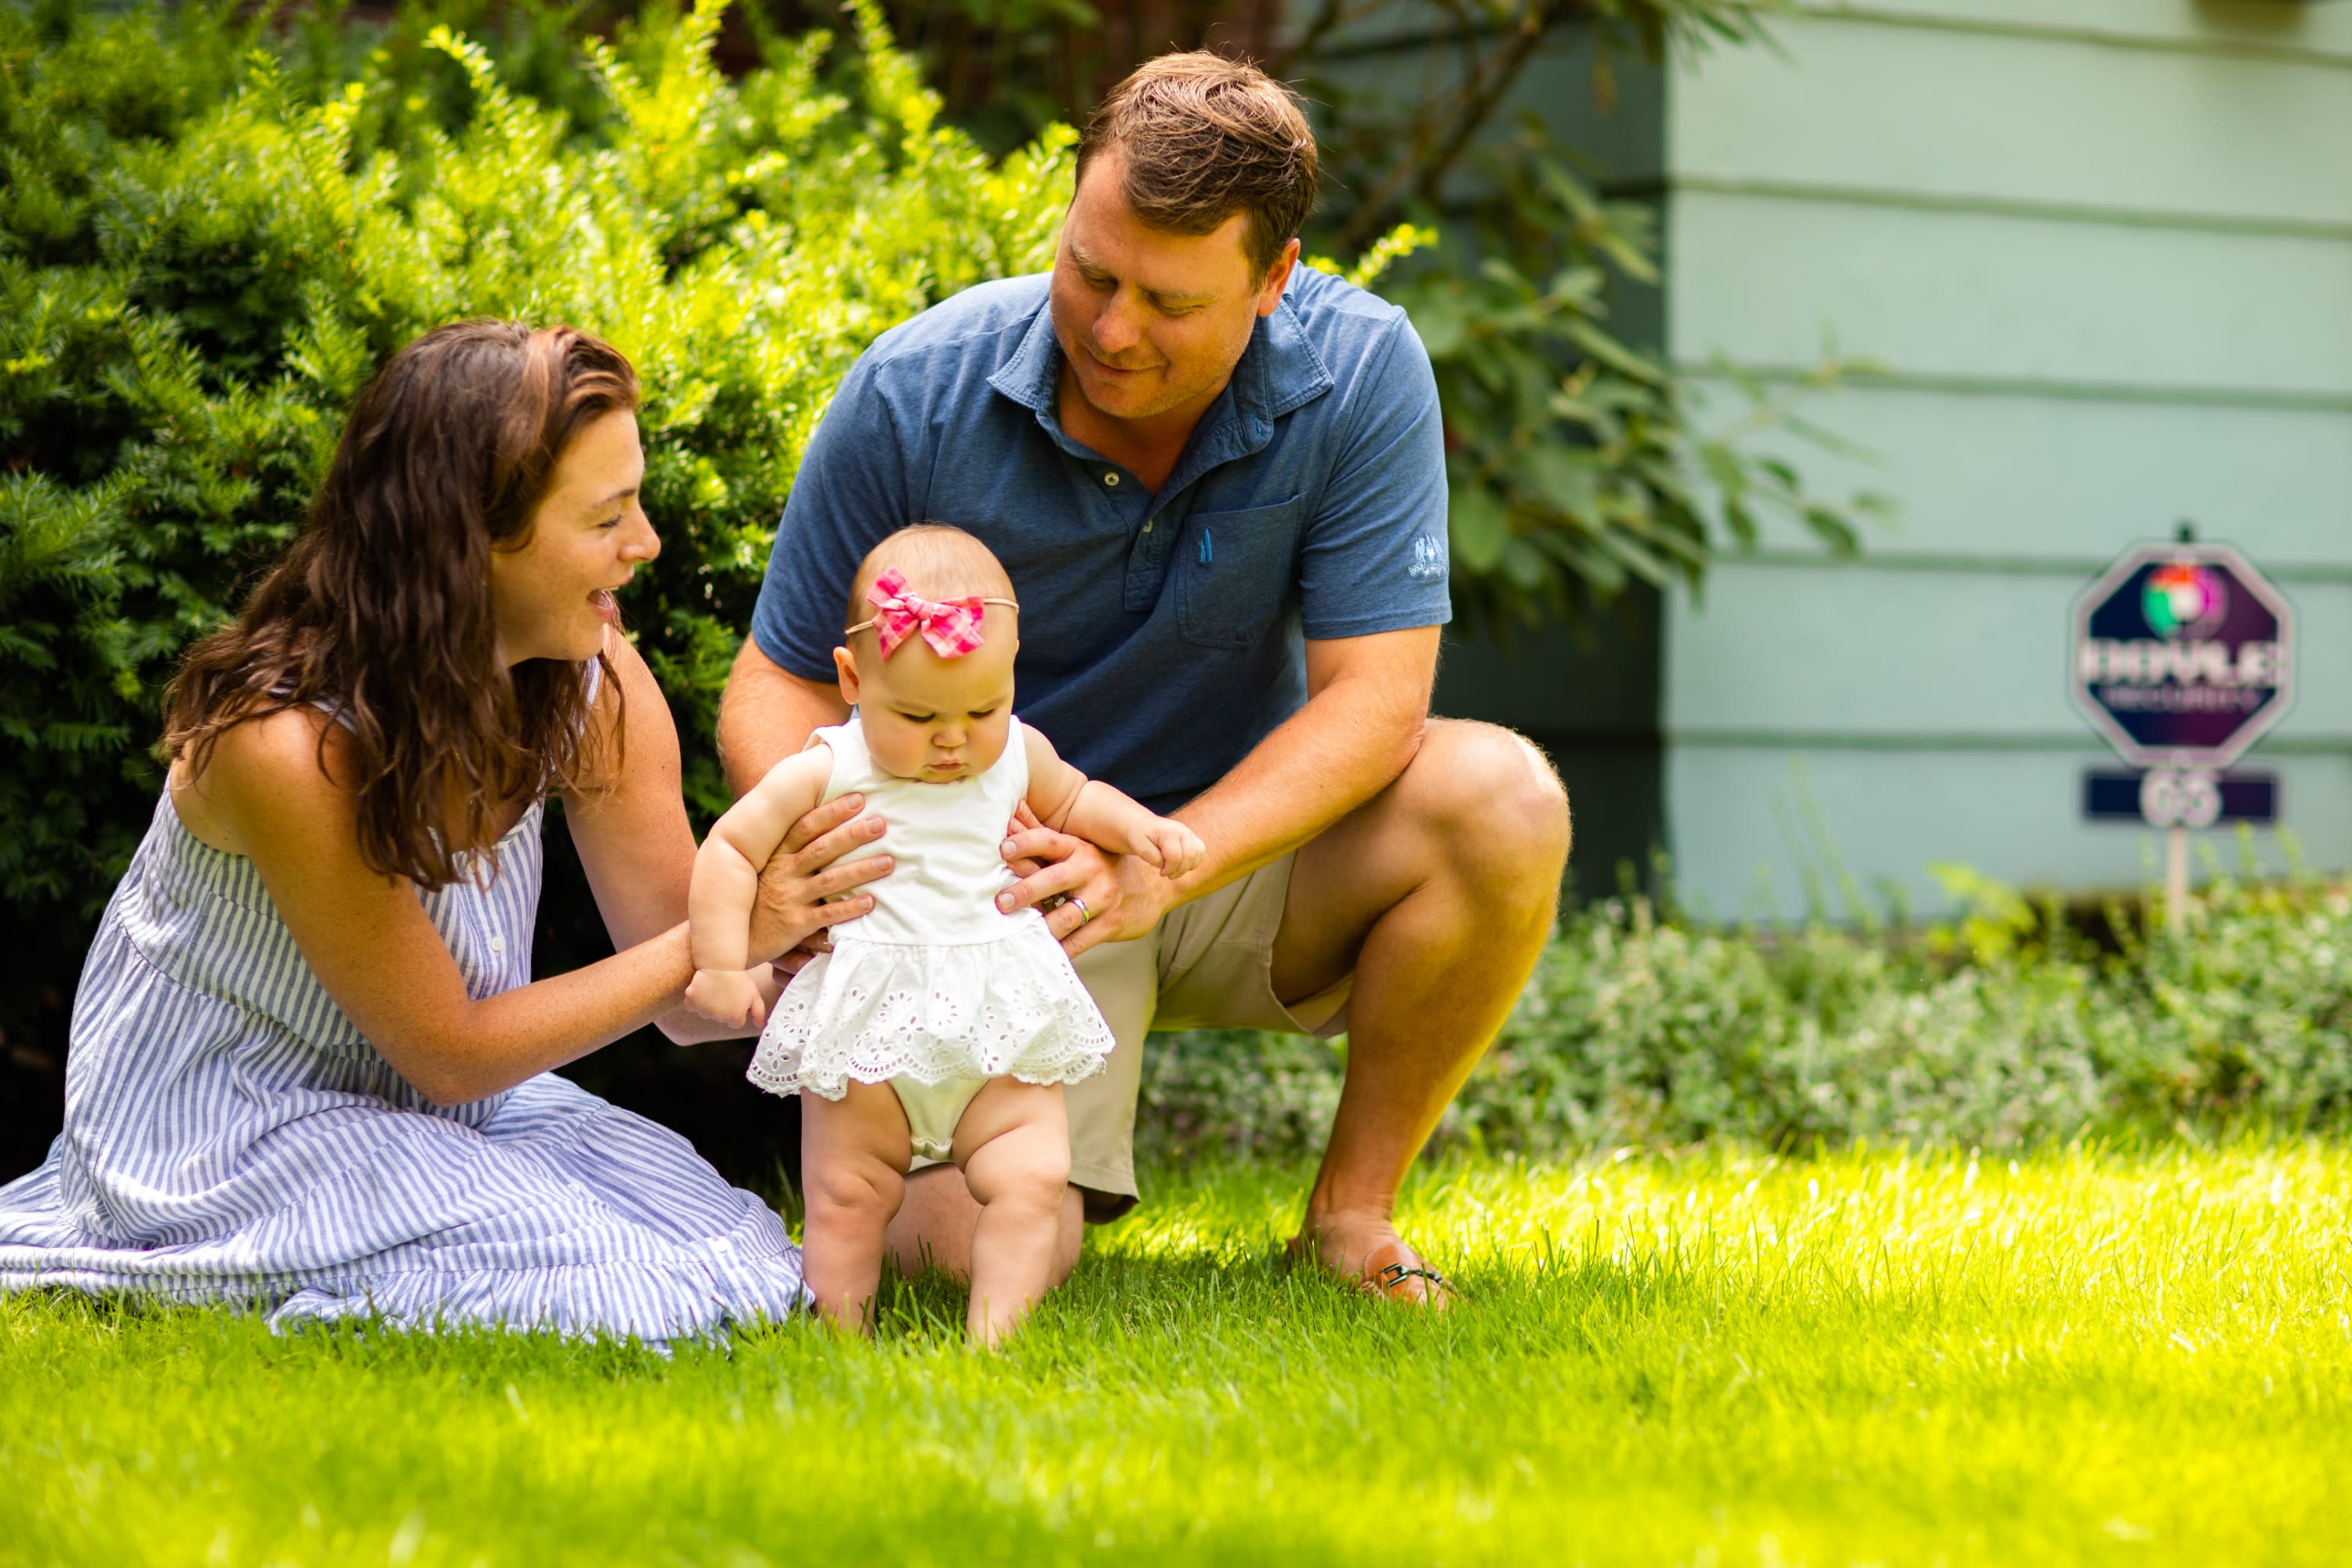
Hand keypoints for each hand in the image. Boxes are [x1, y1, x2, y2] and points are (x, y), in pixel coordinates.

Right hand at [686, 968, 766, 1029]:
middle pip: (720, 1018)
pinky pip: (692, 1006)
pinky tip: (703, 989)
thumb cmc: (738, 978)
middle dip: (723, 1008)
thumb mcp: (754, 995)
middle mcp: (718, 1017)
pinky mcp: (691, 1001)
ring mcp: (703, 1010)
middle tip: (726, 991)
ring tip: (715, 988)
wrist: (721, 963)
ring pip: (705, 1012)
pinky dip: (695, 1000)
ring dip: (709, 1005)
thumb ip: (758, 1012)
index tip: (736, 998)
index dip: (737, 1010)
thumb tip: (759, 1025)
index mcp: (734, 1018)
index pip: (736, 1022)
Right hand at [748, 790, 891, 964]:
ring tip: (888, 862)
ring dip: (861, 870)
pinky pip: (826, 915)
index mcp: (777, 856)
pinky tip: (870, 902)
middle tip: (880, 824)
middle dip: (852, 835)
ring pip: (830, 880)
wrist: (734, 937)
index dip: (831, 812)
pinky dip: (849, 908)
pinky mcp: (794, 924)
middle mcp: (783, 873)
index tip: (857, 799)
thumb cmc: (757, 897)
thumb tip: (820, 821)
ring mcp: (789, 898)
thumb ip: (791, 850)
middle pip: (822, 849)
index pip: (805, 827)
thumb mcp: (767, 868)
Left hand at [998, 804, 1176, 956]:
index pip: (1049, 841)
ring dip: (1040, 928)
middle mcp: (1090, 870)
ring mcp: (1102, 898)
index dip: (1026, 842)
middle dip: (1026, 891)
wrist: (1154, 885)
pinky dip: (1060, 950)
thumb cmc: (1103, 866)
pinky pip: (1080, 941)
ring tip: (1017, 935)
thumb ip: (1043, 837)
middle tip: (1001, 903)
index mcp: (1079, 848)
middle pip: (1054, 879)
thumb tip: (1009, 815)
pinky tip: (1043, 953)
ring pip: (1065, 917)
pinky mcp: (1111, 924)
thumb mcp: (1079, 848)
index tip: (1003, 849)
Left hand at [1131, 816, 1205, 878]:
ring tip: (1176, 870)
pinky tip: (1182, 865)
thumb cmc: (1140, 836)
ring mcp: (1189, 833)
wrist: (1143, 825)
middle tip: (1168, 874)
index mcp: (1168, 832)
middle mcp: (1182, 830)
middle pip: (1189, 856)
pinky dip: (1194, 862)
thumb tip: (1164, 864)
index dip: (1169, 869)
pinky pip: (1201, 851)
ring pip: (1199, 853)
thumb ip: (1151, 856)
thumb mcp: (1138, 846)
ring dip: (1188, 867)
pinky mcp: (1192, 837)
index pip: (1175, 856)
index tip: (1161, 872)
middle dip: (1179, 870)